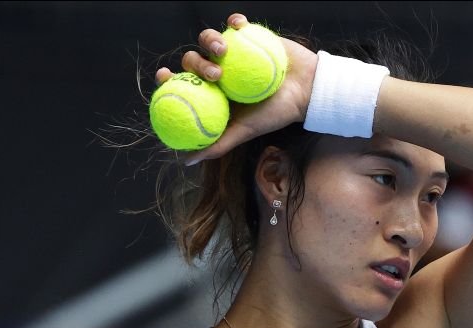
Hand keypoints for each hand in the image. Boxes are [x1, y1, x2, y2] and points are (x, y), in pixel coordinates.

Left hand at [155, 13, 318, 164]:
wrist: (307, 92)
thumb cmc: (277, 114)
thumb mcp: (245, 131)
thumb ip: (218, 144)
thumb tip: (185, 160)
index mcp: (213, 91)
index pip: (183, 82)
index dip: (168, 77)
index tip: (164, 76)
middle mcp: (220, 70)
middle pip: (193, 59)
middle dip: (196, 63)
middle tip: (215, 74)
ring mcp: (234, 52)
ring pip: (210, 38)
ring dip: (210, 40)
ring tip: (225, 49)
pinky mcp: (249, 35)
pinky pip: (236, 23)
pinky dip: (234, 22)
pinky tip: (237, 26)